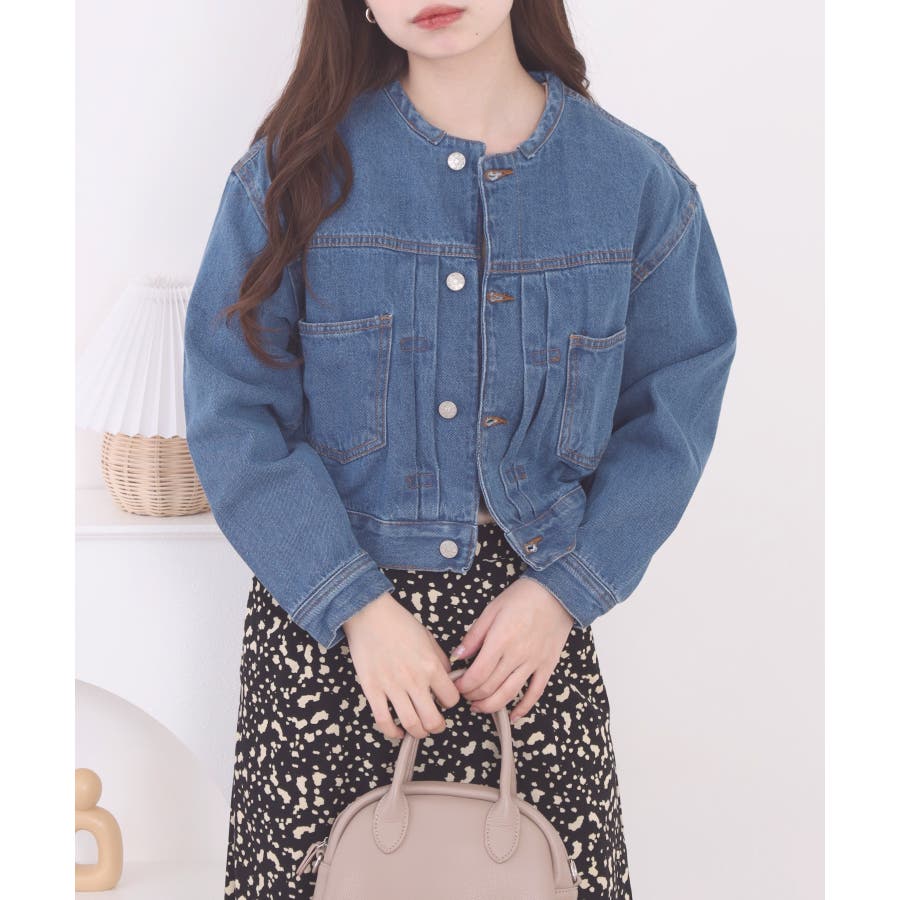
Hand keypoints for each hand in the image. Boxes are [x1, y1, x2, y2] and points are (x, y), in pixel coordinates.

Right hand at [342, 592, 461, 740]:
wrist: (369, 614)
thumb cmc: (399, 623)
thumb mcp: (428, 638)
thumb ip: (440, 660)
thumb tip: (447, 679)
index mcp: (431, 666)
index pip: (451, 698)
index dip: (451, 702)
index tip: (445, 701)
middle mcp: (414, 680)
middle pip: (433, 720)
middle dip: (438, 727)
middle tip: (436, 724)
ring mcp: (392, 687)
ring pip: (411, 725)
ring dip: (419, 733)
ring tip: (420, 729)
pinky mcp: (372, 690)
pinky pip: (384, 721)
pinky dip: (393, 733)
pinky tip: (398, 731)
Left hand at [450, 577, 574, 722]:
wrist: (557, 593)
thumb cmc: (522, 597)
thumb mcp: (492, 610)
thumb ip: (474, 635)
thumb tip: (458, 656)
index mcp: (500, 640)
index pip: (477, 674)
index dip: (463, 686)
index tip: (455, 685)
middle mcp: (517, 655)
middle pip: (490, 688)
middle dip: (472, 696)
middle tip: (464, 695)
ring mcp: (534, 663)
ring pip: (509, 694)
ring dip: (491, 706)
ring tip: (479, 706)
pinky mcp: (547, 666)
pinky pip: (535, 693)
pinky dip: (523, 708)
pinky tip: (512, 715)